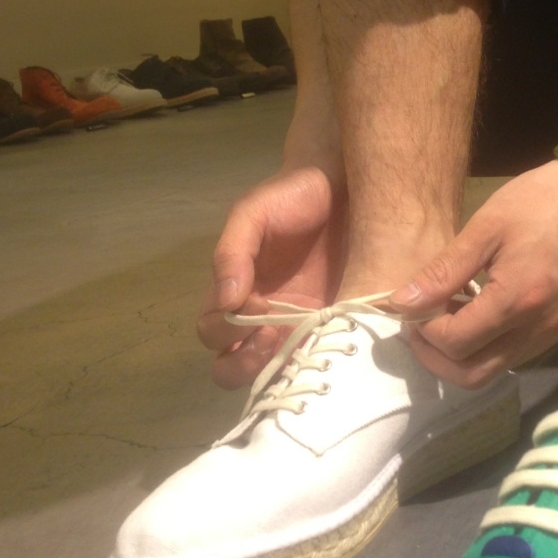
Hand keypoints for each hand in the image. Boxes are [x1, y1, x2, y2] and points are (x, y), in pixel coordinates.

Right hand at [197, 164, 347, 389]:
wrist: (345, 185)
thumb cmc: (291, 197)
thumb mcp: (252, 214)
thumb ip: (232, 252)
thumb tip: (226, 299)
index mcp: (236, 290)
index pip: (211, 331)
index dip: (225, 330)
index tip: (253, 306)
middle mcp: (261, 315)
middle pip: (230, 365)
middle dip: (242, 363)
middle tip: (271, 334)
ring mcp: (296, 324)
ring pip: (270, 372)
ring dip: (275, 368)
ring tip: (299, 338)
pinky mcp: (333, 325)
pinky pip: (314, 358)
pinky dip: (314, 363)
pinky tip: (328, 344)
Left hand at [389, 161, 557, 385]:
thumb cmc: (539, 201)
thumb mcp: (485, 227)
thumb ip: (443, 272)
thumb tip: (402, 303)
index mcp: (518, 300)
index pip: (455, 343)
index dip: (424, 331)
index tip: (414, 306)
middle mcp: (539, 328)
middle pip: (473, 376)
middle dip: (437, 358)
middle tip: (422, 327)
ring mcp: (556, 332)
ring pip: (496, 370)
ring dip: (465, 354)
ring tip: (451, 316)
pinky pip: (518, 354)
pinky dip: (491, 345)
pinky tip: (481, 312)